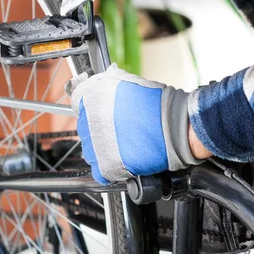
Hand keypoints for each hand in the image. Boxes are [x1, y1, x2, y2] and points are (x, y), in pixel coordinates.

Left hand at [66, 64, 204, 184]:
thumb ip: (107, 82)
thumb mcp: (128, 82)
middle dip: (99, 127)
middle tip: (119, 129)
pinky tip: (122, 160)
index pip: (78, 100)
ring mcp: (95, 143)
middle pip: (85, 126)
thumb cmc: (157, 104)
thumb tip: (99, 82)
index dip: (91, 106)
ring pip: (90, 149)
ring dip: (102, 148)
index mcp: (93, 96)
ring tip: (123, 145)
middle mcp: (89, 119)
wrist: (175, 127)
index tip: (100, 112)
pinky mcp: (105, 165)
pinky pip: (99, 170)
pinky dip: (108, 168)